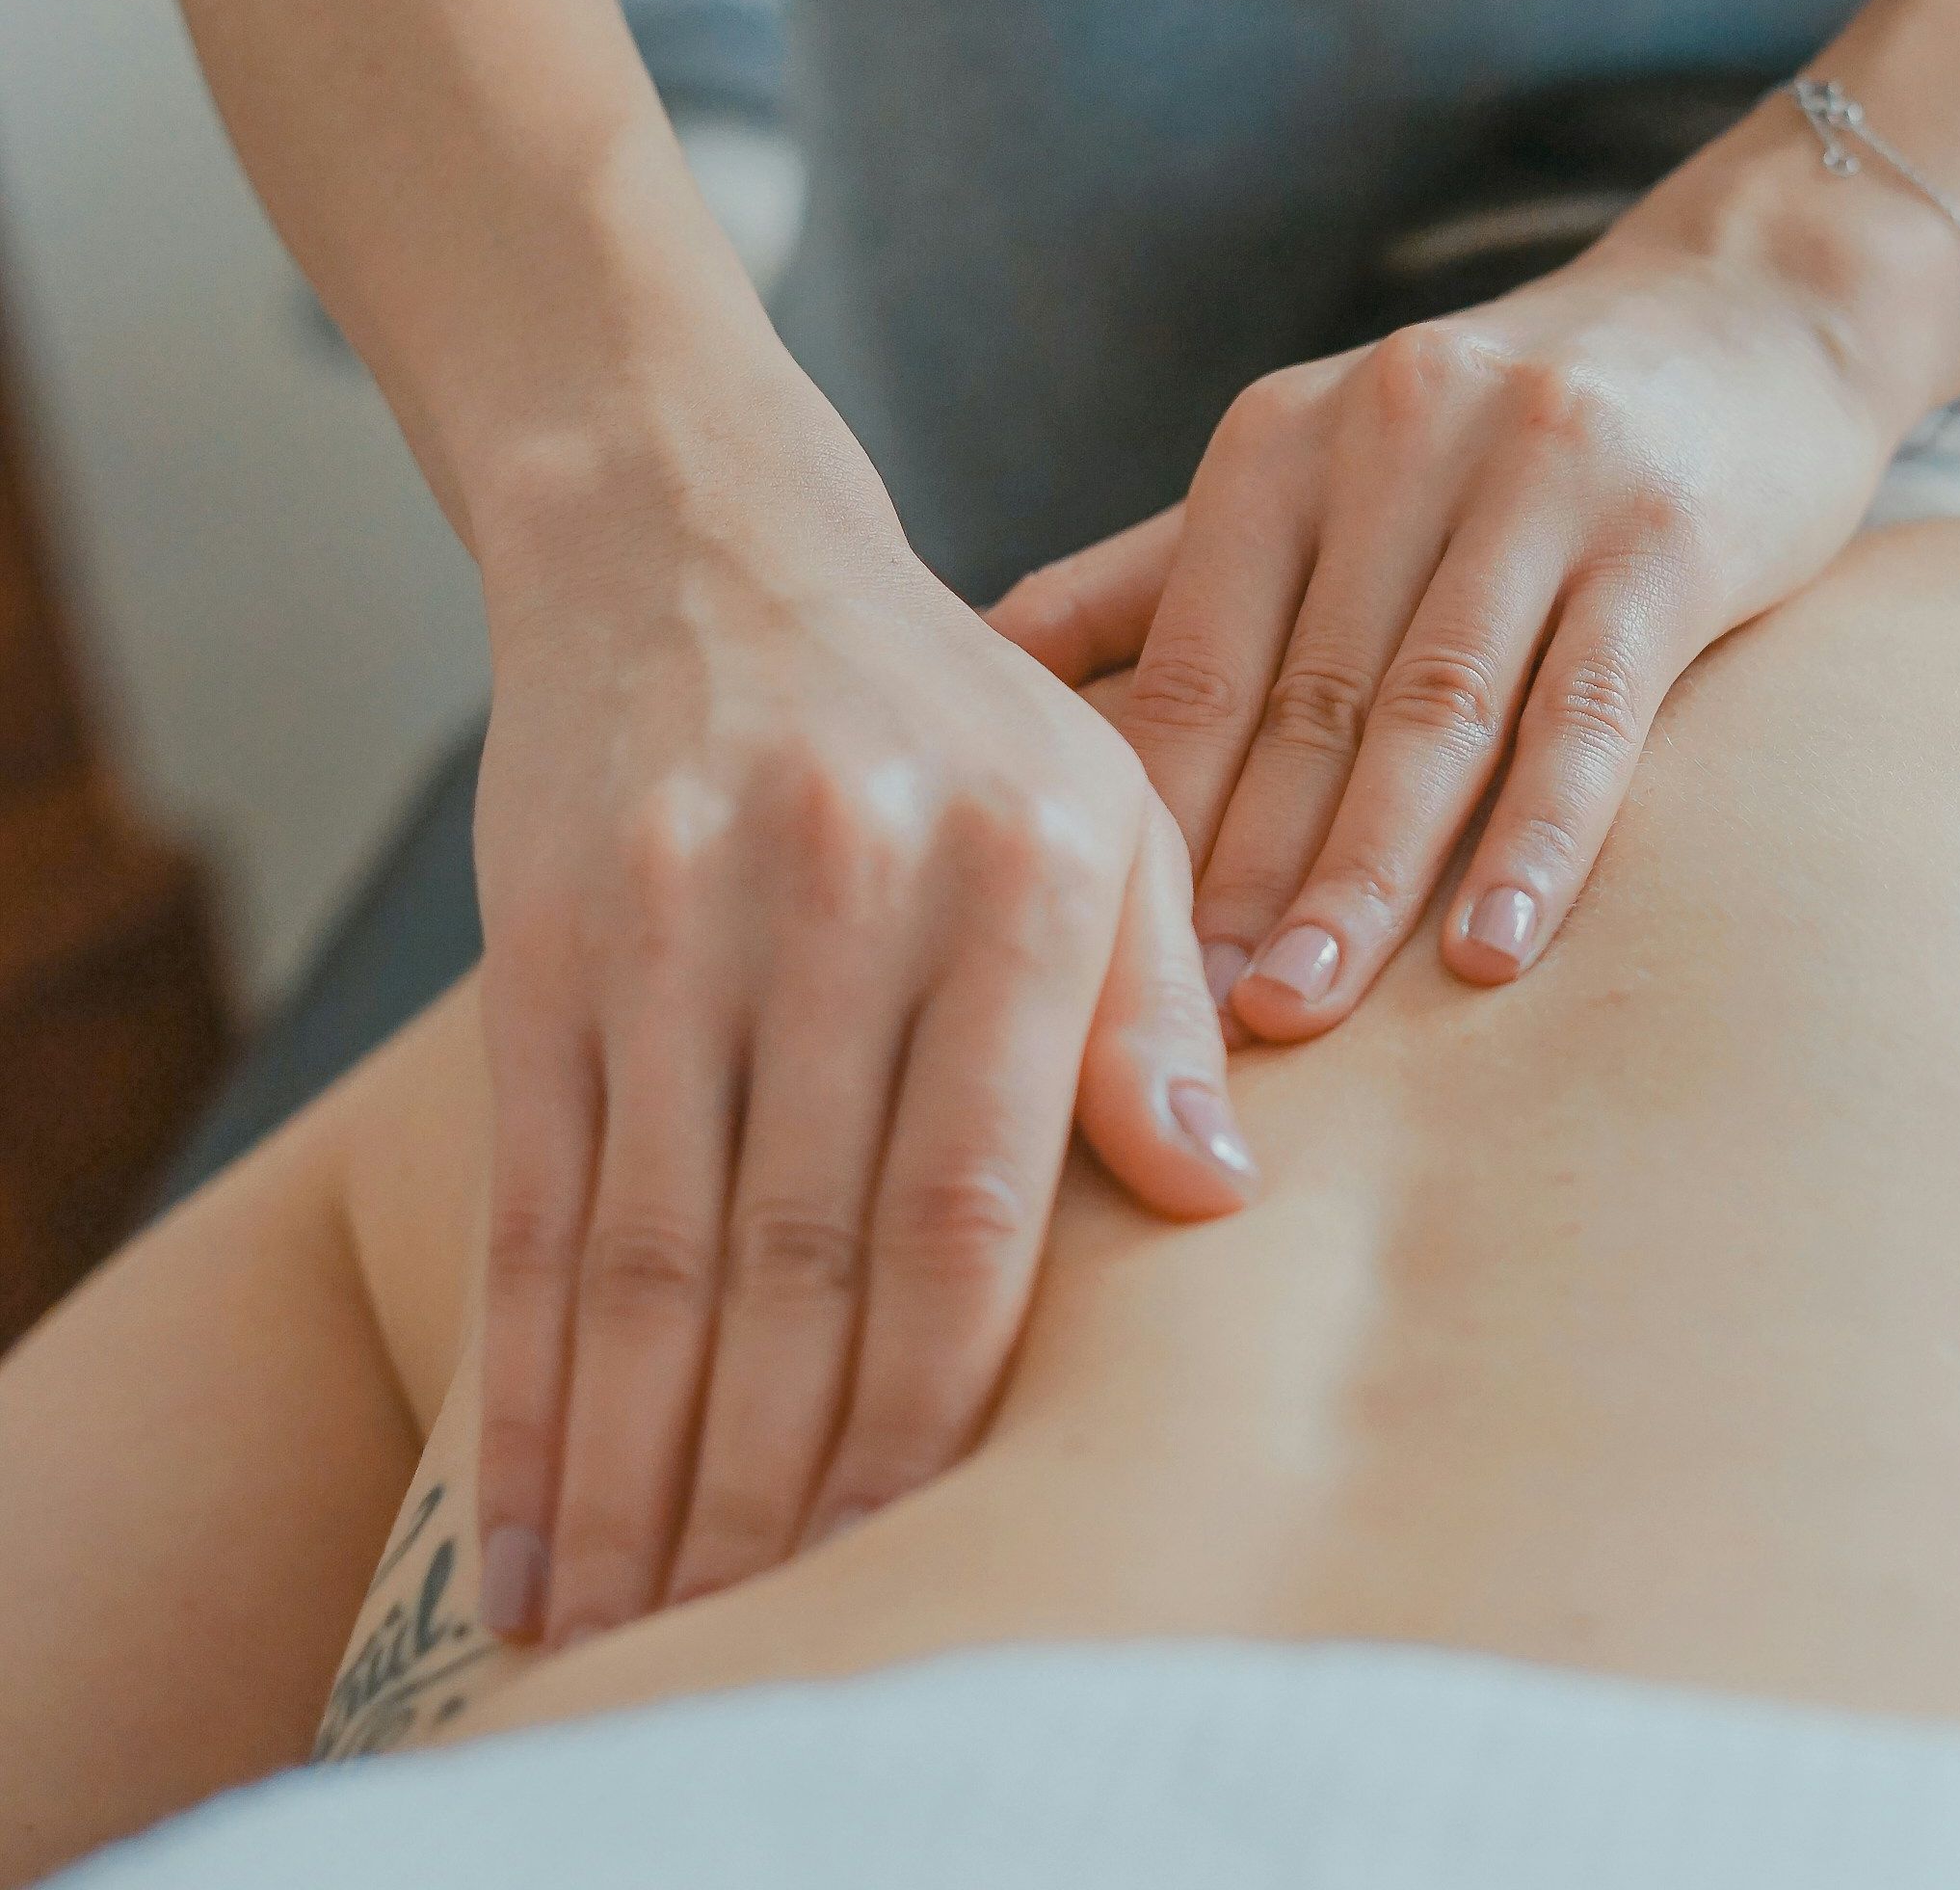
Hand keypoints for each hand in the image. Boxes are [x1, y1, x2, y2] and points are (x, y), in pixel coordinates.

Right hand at [467, 383, 1253, 1645]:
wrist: (698, 539)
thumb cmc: (946, 714)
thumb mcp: (1104, 810)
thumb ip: (1154, 1008)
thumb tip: (1215, 1204)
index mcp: (1022, 879)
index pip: (973, 1204)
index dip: (937, 1402)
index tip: (920, 1550)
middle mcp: (845, 898)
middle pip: (804, 1255)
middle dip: (779, 1478)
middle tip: (761, 1638)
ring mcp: (676, 921)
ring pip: (653, 1253)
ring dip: (641, 1465)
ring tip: (632, 1625)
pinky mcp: (547, 943)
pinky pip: (536, 1199)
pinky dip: (526, 1378)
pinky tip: (527, 1514)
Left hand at [989, 218, 1908, 1038]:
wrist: (1744, 309)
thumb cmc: (1496, 432)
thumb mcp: (1314, 464)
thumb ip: (1160, 570)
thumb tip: (980, 661)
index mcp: (1282, 444)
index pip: (1193, 663)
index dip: (1148, 821)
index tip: (1099, 967)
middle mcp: (1395, 441)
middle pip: (1303, 704)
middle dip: (1240, 876)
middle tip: (1186, 1028)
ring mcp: (1538, 481)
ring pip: (1434, 714)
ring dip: (1364, 876)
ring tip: (1304, 1009)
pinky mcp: (1667, 534)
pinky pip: (1590, 709)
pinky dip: (1539, 837)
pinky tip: (1492, 952)